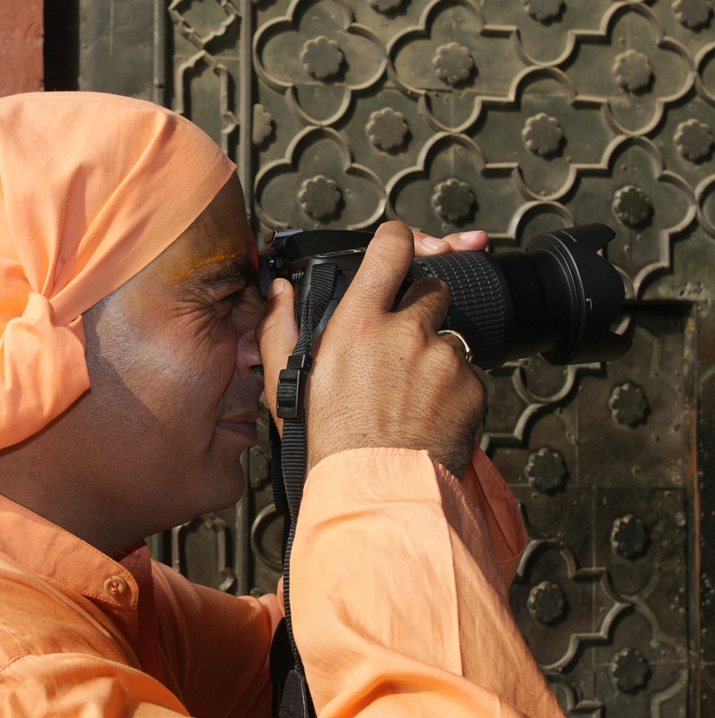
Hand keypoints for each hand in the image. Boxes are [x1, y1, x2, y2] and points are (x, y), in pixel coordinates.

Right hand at [256, 222, 486, 477]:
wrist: (374, 491)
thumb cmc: (329, 442)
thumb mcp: (286, 383)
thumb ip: (279, 328)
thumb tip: (281, 292)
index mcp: (358, 324)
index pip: (391, 249)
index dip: (397, 242)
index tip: (399, 246)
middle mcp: (405, 332)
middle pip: (431, 290)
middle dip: (420, 309)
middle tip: (401, 344)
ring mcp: (443, 358)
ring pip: (450, 336)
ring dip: (436, 354)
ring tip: (411, 393)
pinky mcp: (472, 387)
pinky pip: (470, 374)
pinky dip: (455, 388)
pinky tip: (430, 412)